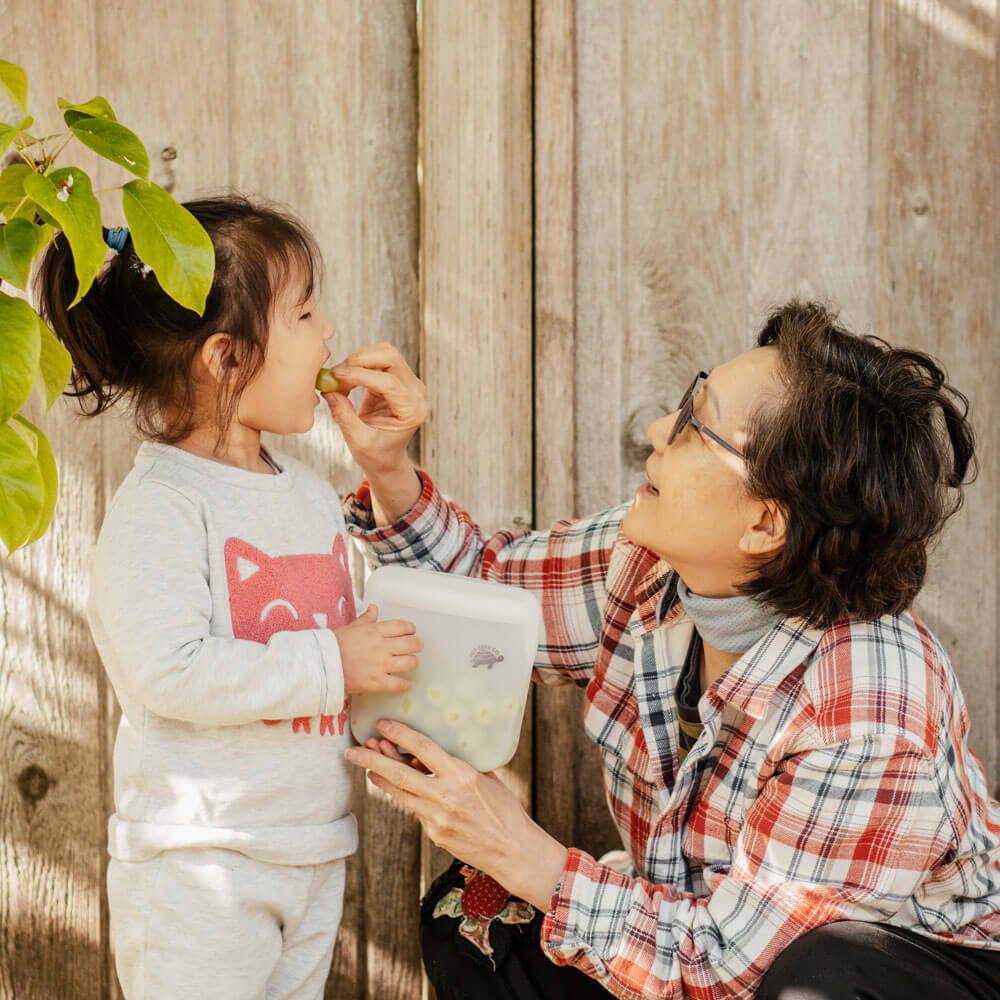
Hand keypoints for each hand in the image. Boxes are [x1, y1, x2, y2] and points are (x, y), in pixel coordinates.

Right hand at [324, 342, 428, 475]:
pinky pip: (377, 360)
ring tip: (339, 380)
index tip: (336, 376)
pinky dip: (358, 365)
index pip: (389, 382)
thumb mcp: (358, 441)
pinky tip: (345, 381)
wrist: (386, 457)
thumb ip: (344, 416)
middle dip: (360, 360)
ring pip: (384, 353)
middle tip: (336, 374)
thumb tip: (329, 390)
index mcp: (413, 410)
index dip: (361, 375)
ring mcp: (408, 382)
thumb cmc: (376, 454)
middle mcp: (415, 392)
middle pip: (391, 357)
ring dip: (358, 360)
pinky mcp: (396, 378)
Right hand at [334, 605, 421, 694]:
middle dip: (417, 645)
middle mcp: (382, 646)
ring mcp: (381, 665)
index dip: (411, 629)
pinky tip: (408, 684)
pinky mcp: (377, 682)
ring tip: (411, 663)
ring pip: (410, 663)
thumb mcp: (351, 627)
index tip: (411, 632)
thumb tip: (374, 608)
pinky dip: (406, 685)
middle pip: (412, 644)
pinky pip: (399, 684)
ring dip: (413, 663)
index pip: (403, 626)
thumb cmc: (334, 644)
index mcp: (375, 631)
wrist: (321, 665)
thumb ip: (366, 618)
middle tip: (416, 647)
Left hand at [345, 720, 568, 909]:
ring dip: (381, 777)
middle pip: (400, 774)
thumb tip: (430, 755)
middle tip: (352, 750)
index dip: (401, 735)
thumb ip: (458, 766)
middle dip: (372, 759)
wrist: (513, 850)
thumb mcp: (486, 778)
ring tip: (367, 764)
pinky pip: (414, 809)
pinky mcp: (433, 834)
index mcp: (462, 776)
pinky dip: (404, 795)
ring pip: (400, 793)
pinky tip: (396, 786)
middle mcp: (445, 796)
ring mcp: (436, 818)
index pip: (424, 750)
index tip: (383, 725)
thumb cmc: (504, 809)